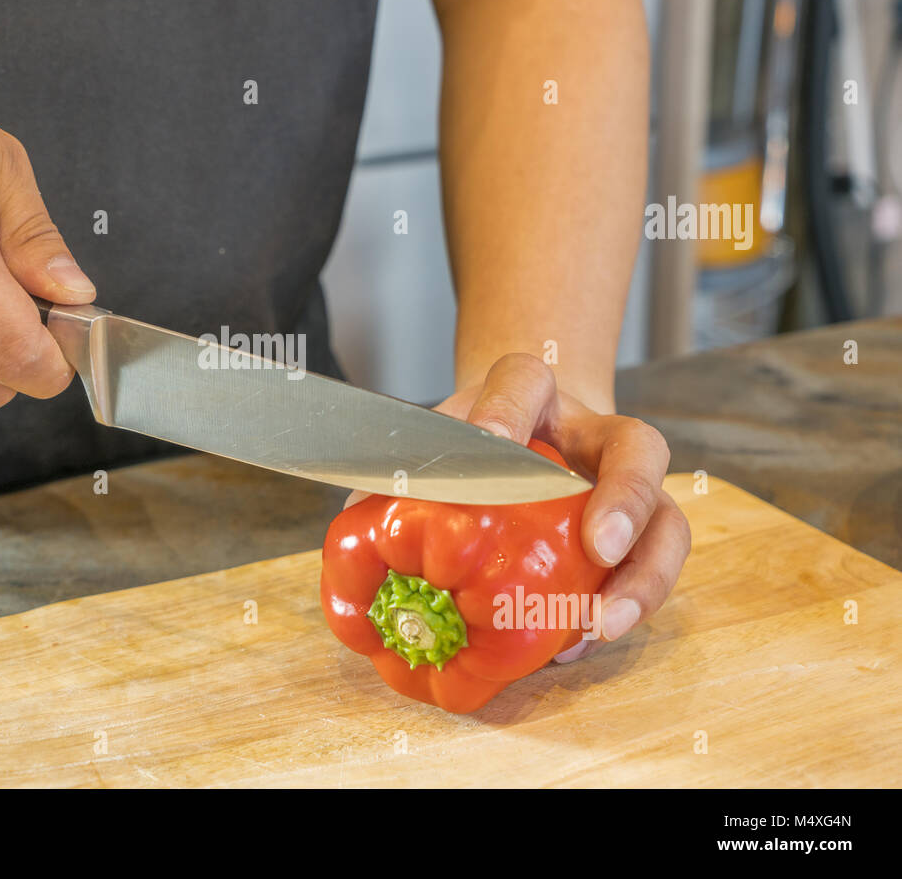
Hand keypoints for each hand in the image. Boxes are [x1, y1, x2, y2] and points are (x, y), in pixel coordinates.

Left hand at [346, 353, 690, 659]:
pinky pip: (652, 570)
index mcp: (529, 398)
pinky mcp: (641, 536)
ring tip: (601, 623)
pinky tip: (578, 643)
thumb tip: (355, 538)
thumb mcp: (426, 448)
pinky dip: (622, 608)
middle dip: (624, 496)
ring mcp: (625, 487)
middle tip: (597, 544)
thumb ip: (394, 479)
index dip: (509, 409)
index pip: (524, 381)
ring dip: (643, 576)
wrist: (518, 439)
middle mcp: (592, 434)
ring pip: (668, 519)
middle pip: (636, 445)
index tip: (491, 445)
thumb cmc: (465, 451)